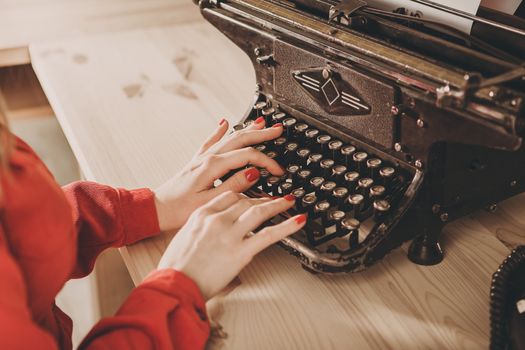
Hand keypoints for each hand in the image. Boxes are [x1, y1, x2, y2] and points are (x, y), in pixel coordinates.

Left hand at [154, 118, 283, 231]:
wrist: (157, 209)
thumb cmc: (180, 209)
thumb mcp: (210, 201)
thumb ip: (233, 186)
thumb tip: (253, 173)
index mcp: (213, 166)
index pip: (248, 156)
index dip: (267, 162)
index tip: (278, 171)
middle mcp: (207, 158)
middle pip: (240, 139)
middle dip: (261, 134)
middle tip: (278, 130)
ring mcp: (202, 157)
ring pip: (229, 138)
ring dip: (246, 129)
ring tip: (261, 122)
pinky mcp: (197, 161)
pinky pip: (211, 141)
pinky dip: (219, 131)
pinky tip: (224, 123)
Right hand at [157, 191, 306, 299]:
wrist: (173, 285)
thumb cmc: (175, 267)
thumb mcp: (184, 238)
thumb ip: (201, 229)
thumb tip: (214, 231)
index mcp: (201, 214)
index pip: (228, 196)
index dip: (245, 195)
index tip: (253, 196)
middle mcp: (216, 220)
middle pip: (245, 202)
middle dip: (263, 199)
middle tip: (275, 199)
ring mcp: (229, 235)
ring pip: (259, 212)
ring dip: (277, 205)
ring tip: (289, 202)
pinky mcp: (240, 252)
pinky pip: (268, 234)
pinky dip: (287, 225)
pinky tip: (297, 220)